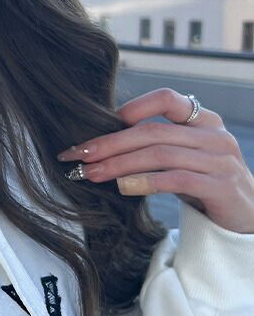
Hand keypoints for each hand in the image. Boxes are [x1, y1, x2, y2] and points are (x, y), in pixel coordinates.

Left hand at [56, 87, 253, 233]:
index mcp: (204, 120)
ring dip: (119, 165)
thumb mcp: (183, 158)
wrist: (247, 217)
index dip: (131, 108)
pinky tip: (123, 188)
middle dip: (110, 143)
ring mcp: (220, 160)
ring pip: (160, 155)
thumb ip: (155, 145)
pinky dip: (145, 182)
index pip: (166, 98)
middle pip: (153, 132)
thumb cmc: (206, 183)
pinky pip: (176, 180)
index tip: (99, 125)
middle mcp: (214, 135)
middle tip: (79, 154)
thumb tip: (102, 144)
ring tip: (92, 174)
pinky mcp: (221, 187)